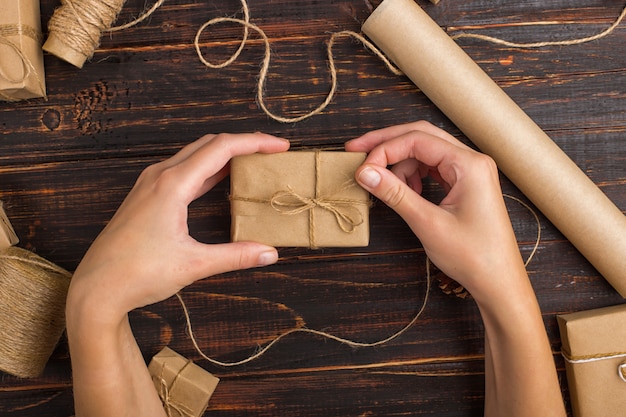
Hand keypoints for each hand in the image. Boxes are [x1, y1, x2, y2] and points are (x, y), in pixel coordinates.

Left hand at [69, 132, 289, 321]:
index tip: (280, 146)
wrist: (96, 287)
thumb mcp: (193, 264)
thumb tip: (270, 253)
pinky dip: (207, 168)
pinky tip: (220, 181)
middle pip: (209, 144)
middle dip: (243, 143)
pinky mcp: (146, 195)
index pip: (222, 148)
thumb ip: (236, 256)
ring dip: (224, 154)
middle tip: (271, 152)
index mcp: (172, 184)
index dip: (255, 143)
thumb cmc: (138, 273)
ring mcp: (150, 183)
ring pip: (194, 155)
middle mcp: (160, 175)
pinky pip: (182, 169)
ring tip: (251, 163)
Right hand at [346, 121, 524, 299]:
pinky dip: (413, 175)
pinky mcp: (465, 184)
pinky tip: (404, 191)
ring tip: (383, 185)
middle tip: (357, 151)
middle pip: (421, 136)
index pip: (417, 140)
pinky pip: (433, 167)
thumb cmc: (473, 256)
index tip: (361, 168)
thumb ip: (395, 194)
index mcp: (469, 164)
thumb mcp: (427, 223)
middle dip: (387, 144)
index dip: (384, 150)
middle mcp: (471, 161)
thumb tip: (365, 172)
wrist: (498, 281)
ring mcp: (470, 171)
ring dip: (399, 163)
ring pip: (425, 151)